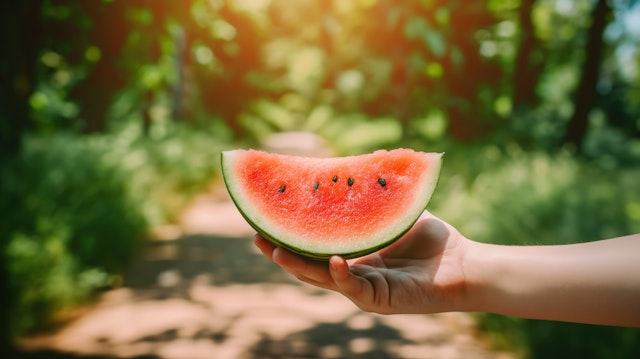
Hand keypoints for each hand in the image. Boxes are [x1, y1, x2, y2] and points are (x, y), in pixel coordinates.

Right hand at [254, 211, 470, 314]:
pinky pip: (354, 288)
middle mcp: (353, 273)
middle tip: (255, 235)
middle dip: (280, 251)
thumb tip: (363, 159)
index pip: (315, 243)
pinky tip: (331, 259)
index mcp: (353, 254)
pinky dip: (340, 274)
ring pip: (322, 279)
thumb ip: (377, 193)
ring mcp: (364, 289)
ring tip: (274, 250)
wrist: (466, 264)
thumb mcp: (397, 211)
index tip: (267, 215)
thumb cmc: (433, 239)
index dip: (291, 232)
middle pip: (308, 263)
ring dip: (297, 266)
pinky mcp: (380, 301)